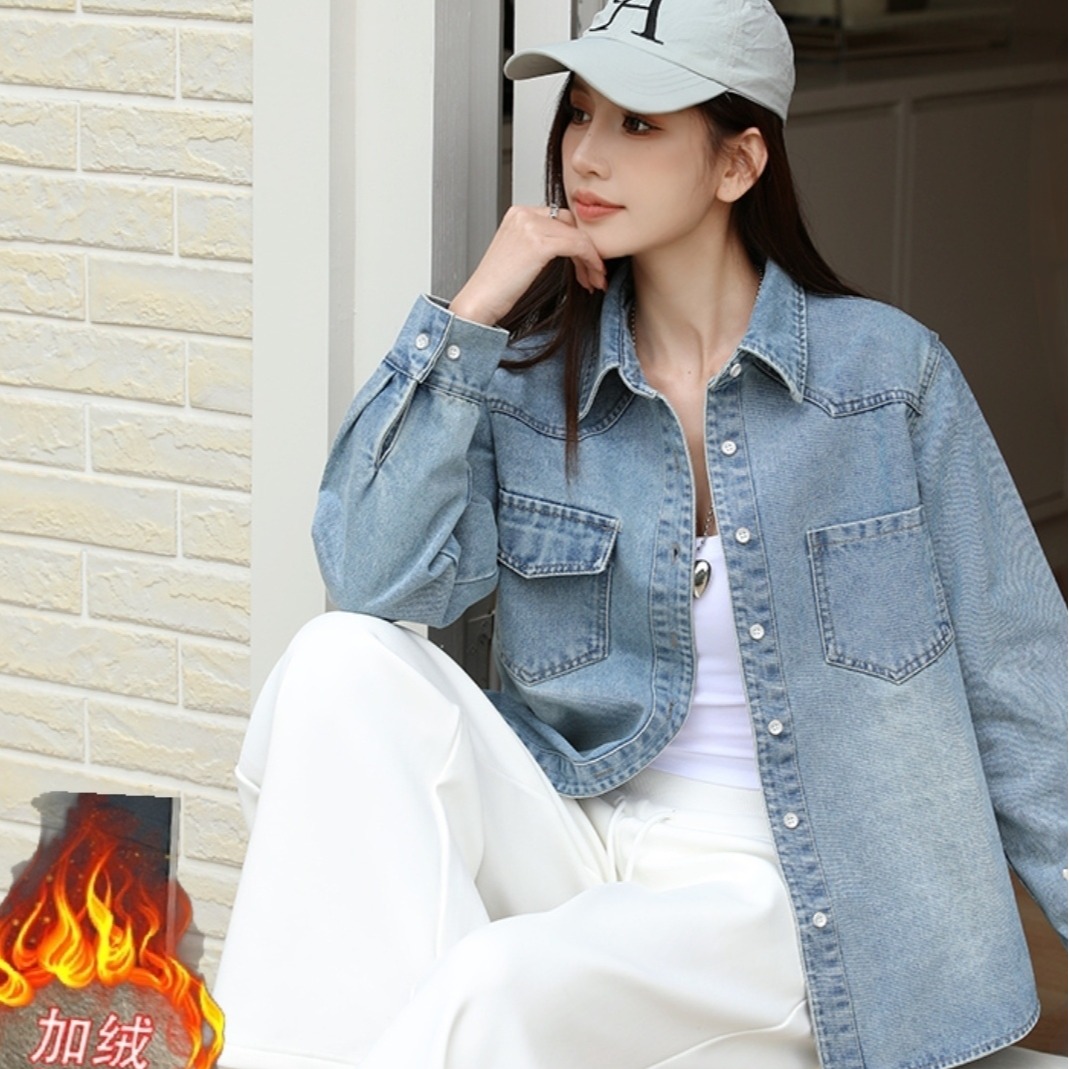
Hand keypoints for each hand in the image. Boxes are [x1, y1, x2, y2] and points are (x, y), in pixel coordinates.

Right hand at [449, 205, 606, 325]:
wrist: (478, 302)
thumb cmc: (496, 288)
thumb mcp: (520, 258)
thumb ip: (541, 245)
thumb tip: (571, 249)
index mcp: (518, 214)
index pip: (560, 219)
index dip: (578, 242)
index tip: (587, 265)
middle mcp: (524, 214)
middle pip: (572, 225)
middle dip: (588, 251)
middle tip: (594, 275)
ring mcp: (530, 226)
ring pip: (578, 236)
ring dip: (592, 261)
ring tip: (594, 281)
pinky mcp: (539, 242)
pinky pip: (578, 246)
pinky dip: (590, 262)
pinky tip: (591, 278)